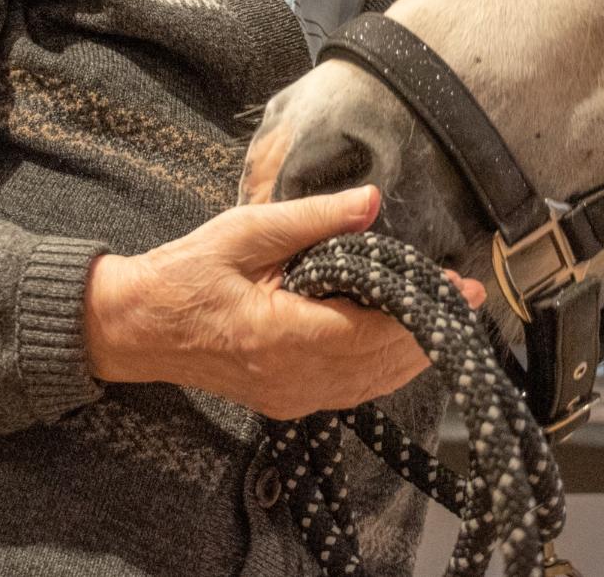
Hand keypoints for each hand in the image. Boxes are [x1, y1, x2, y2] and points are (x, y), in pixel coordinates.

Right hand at [84, 185, 483, 418]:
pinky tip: (403, 345)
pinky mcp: (287, 400)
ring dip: (413, 354)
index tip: (459, 288)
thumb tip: (371, 202)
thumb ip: (313, 220)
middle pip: (382, 364)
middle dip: (429, 331)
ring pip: (372, 384)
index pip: (371, 331)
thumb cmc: (184, 275)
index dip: (421, 312)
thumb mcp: (246, 232)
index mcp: (280, 335)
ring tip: (447, 318)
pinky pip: (352, 391)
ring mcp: (290, 396)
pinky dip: (384, 369)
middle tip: (468, 299)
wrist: (135, 328)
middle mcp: (292, 378)